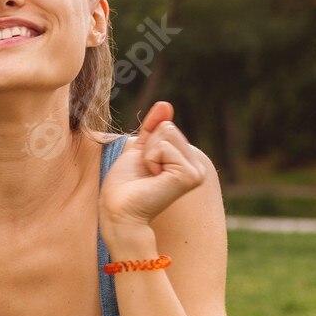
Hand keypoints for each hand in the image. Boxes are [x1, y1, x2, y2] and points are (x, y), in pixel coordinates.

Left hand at [99, 101, 213, 233]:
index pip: (166, 127)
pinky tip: (153, 179)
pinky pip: (164, 146)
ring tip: (149, 176)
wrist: (118, 211)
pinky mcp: (189, 176)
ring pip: (166, 134)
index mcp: (187, 162)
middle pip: (168, 128)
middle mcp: (197, 167)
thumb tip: (165, 104)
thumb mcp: (140, 150)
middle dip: (148, 147)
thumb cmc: (125, 186)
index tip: (145, 167)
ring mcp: (196, 172)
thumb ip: (153, 128)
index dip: (147, 143)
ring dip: (148, 154)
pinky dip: (151, 159)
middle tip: (146, 172)